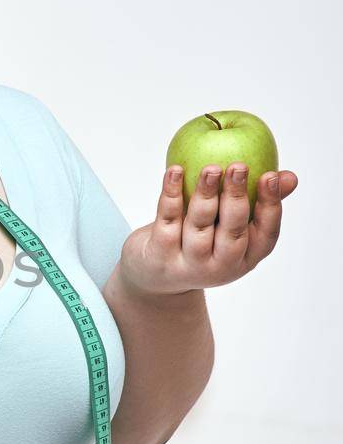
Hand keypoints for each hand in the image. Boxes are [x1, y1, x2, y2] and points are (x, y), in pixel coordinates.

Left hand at [117, 161, 298, 297]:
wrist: (155, 276)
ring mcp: (190, 264)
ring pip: (200, 227)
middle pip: (232, 232)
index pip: (266, 234)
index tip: (270, 175)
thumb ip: (259, 202)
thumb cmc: (203, 240)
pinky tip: (175, 171)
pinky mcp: (161, 256)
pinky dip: (171, 194)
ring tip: (210, 168)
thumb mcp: (232, 227)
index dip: (270, 205)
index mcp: (246, 257)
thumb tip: (288, 176)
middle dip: (237, 198)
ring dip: (206, 195)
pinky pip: (168, 221)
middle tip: (239, 167)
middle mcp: (222, 266)